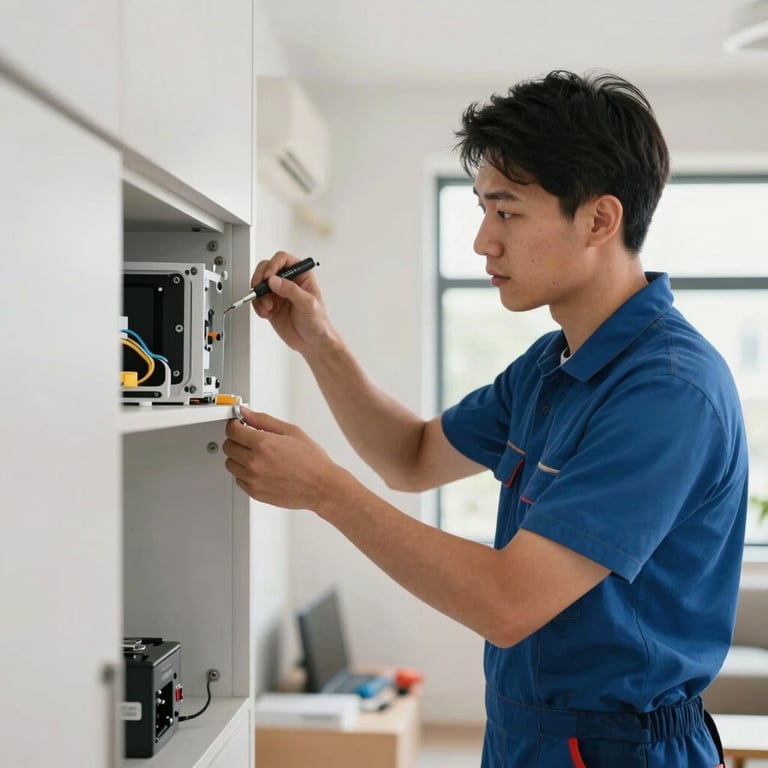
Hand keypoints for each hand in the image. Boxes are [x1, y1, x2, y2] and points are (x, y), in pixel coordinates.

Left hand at [223, 407, 340, 509]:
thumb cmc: (311, 460)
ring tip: (257, 455)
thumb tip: (246, 413)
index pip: (232, 430)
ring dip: (239, 457)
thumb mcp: (290, 431)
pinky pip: (238, 480)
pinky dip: (244, 473)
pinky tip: (260, 468)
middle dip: (237, 439)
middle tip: (250, 439)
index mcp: (263, 444)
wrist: (321, 486)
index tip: (239, 424)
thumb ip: (263, 420)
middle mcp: (254, 462)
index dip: (234, 424)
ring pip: (230, 464)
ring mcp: (253, 479)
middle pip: (228, 446)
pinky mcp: (255, 493)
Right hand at [249, 251, 334, 354]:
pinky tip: (266, 314)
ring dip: (258, 295)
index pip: (282, 260)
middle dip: (260, 280)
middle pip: (266, 269)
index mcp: (301, 275)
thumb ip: (291, 290)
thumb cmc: (318, 323)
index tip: (268, 278)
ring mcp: (278, 293)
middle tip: (260, 291)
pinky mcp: (271, 305)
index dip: (273, 265)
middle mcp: (288, 281)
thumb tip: (274, 280)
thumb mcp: (308, 304)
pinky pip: (257, 300)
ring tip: (267, 307)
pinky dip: (257, 306)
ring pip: (259, 284)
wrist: (313, 343)